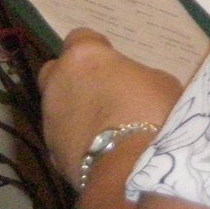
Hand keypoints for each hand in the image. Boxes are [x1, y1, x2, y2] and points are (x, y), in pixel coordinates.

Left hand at [38, 28, 183, 188]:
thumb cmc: (153, 114)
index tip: (112, 64)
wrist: (133, 170)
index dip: (97, 50)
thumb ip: (135, 79)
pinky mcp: (52, 153)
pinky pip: (64, 140)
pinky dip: (77, 144)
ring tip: (106, 131)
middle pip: (57, 73)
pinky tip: (101, 155)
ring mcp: (50, 119)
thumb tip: (131, 88)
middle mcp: (58, 82)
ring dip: (75, 114)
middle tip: (102, 95)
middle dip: (74, 81)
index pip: (81, 38)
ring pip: (57, 109)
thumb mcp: (159, 83)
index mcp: (83, 56)